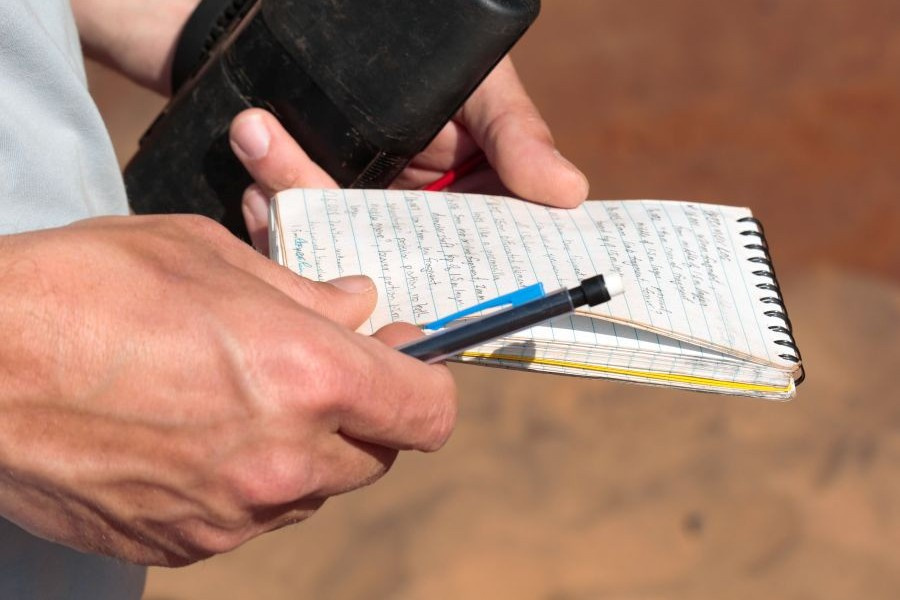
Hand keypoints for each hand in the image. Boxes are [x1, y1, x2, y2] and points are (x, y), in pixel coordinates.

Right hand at [0, 216, 455, 564]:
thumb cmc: (87, 289)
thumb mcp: (209, 257)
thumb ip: (304, 293)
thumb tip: (359, 308)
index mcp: (308, 378)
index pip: (428, 412)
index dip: (426, 384)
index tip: (402, 360)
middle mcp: (284, 459)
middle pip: (379, 454)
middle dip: (365, 413)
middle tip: (320, 368)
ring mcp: (234, 514)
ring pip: (317, 487)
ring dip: (309, 448)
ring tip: (247, 397)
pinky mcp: (186, 545)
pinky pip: (255, 516)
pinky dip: (251, 480)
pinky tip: (200, 437)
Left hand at [229, 57, 588, 249]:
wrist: (337, 23)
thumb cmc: (443, 53)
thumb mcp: (486, 89)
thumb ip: (518, 134)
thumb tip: (570, 192)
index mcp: (476, 205)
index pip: (480, 257)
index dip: (468, 280)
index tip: (443, 285)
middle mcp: (420, 223)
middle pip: (394, 261)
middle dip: (351, 239)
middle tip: (307, 209)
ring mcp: (365, 213)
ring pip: (335, 239)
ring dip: (289, 195)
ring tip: (256, 135)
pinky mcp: (318, 198)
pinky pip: (294, 218)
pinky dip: (268, 191)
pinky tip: (253, 143)